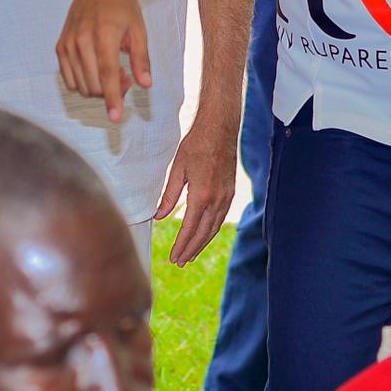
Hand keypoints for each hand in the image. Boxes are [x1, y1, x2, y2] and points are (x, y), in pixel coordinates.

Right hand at [56, 0, 149, 125]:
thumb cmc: (123, 8)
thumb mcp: (139, 31)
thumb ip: (141, 59)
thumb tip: (146, 84)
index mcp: (104, 34)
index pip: (107, 74)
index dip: (112, 98)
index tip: (115, 117)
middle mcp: (82, 39)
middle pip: (94, 84)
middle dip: (112, 91)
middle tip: (126, 77)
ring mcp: (68, 43)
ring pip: (81, 85)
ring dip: (98, 88)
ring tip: (112, 70)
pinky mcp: (60, 46)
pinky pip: (69, 78)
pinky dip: (84, 82)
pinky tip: (96, 69)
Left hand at [154, 107, 239, 265]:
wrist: (220, 128)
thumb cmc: (196, 144)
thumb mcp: (178, 169)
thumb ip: (169, 195)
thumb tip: (159, 216)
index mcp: (201, 195)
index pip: (189, 228)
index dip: (181, 245)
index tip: (173, 257)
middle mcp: (217, 199)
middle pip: (203, 233)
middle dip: (191, 250)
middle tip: (180, 262)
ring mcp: (226, 197)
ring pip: (214, 228)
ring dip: (201, 243)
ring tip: (191, 255)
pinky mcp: (230, 192)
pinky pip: (220, 218)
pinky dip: (211, 231)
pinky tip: (204, 235)